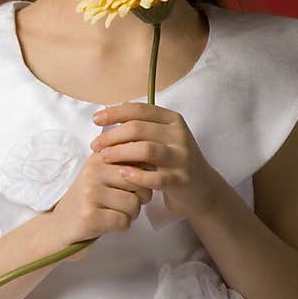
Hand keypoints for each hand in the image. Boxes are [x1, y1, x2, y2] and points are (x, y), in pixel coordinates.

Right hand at [47, 150, 153, 261]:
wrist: (60, 226)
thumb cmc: (90, 201)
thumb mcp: (104, 175)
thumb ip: (127, 165)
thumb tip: (157, 162)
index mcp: (99, 157)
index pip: (138, 161)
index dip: (142, 178)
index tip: (129, 186)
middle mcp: (93, 172)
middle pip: (139, 182)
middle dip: (140, 197)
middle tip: (125, 203)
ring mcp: (90, 193)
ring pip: (134, 204)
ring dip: (131, 214)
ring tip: (115, 213)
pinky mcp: (90, 216)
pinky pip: (124, 221)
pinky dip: (121, 226)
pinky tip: (108, 223)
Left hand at [89, 102, 218, 222]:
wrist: (202, 188)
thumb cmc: (173, 161)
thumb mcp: (163, 138)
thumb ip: (142, 126)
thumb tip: (112, 111)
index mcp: (172, 120)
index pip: (140, 110)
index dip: (115, 113)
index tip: (95, 120)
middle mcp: (179, 135)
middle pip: (139, 129)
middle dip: (112, 136)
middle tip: (95, 145)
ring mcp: (182, 157)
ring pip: (146, 150)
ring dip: (120, 153)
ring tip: (104, 158)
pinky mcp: (182, 180)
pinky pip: (156, 177)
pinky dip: (137, 176)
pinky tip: (122, 175)